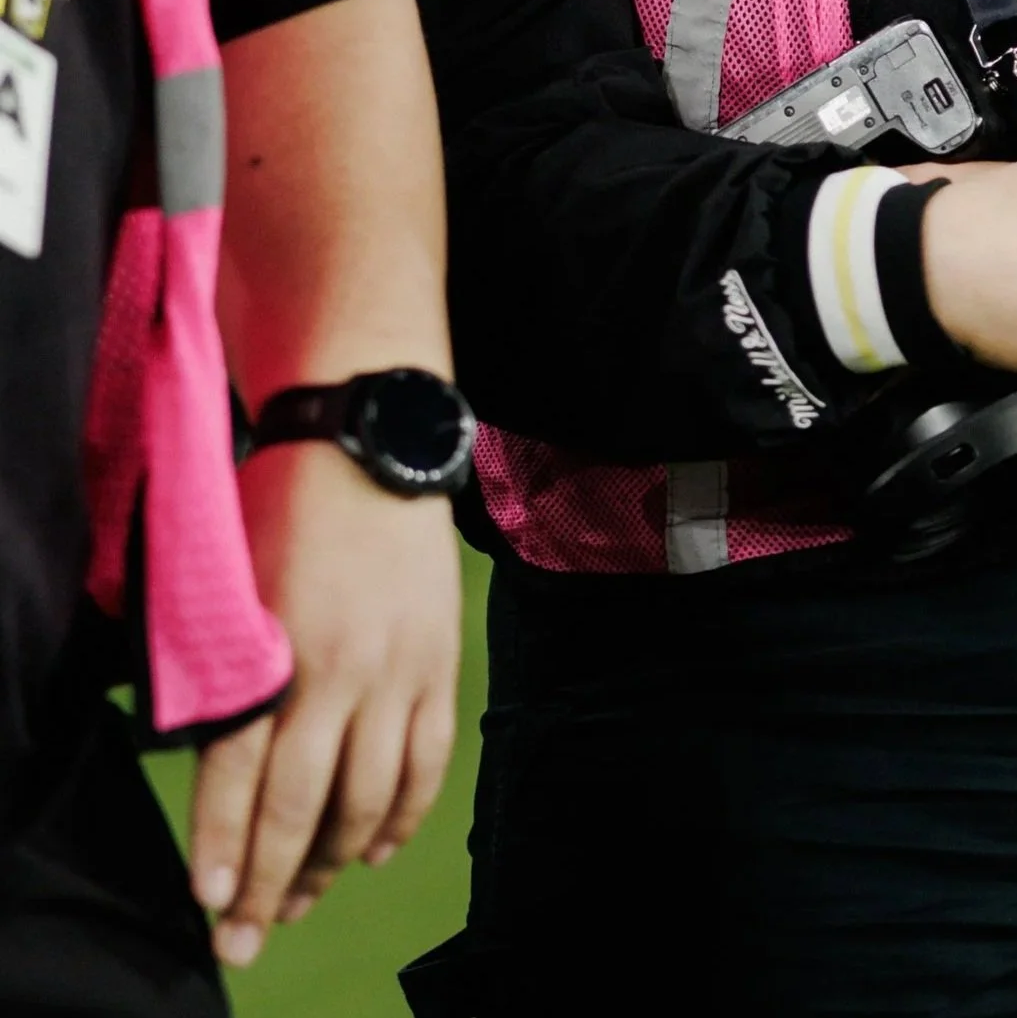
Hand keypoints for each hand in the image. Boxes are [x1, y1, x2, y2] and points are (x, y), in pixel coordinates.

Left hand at [189, 443, 461, 968]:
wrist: (373, 442)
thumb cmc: (284, 505)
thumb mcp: (236, 584)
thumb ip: (228, 670)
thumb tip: (216, 759)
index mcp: (279, 649)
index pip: (241, 773)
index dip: (225, 845)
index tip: (212, 902)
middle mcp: (341, 669)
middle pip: (303, 803)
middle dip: (272, 882)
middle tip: (247, 937)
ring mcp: (399, 670)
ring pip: (368, 797)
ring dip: (334, 861)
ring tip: (303, 898)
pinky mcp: (439, 663)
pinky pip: (426, 762)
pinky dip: (402, 817)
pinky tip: (375, 849)